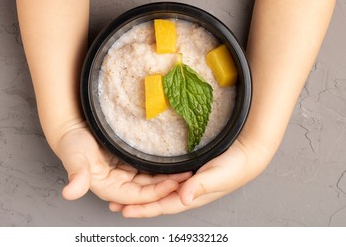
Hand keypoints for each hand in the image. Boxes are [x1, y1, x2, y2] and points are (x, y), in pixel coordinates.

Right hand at [55, 121, 192, 203]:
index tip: (174, 183)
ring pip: (151, 179)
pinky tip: (174, 161)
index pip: (138, 196)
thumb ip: (77, 174)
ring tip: (187, 169)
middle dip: (169, 185)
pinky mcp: (129, 161)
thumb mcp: (75, 157)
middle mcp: (120, 183)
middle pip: (149, 189)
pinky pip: (149, 168)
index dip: (156, 192)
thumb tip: (70, 192)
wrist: (73, 127)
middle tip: (189, 175)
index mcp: (110, 188)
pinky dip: (161, 166)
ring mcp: (125, 172)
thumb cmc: (72, 143)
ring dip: (168, 177)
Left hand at [109, 137, 269, 216]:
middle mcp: (186, 190)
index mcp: (192, 196)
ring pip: (159, 190)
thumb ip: (202, 186)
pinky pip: (165, 178)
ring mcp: (186, 181)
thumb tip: (184, 198)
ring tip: (122, 192)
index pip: (163, 205)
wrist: (247, 152)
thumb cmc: (236, 167)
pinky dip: (152, 180)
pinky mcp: (187, 170)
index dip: (144, 209)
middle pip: (157, 200)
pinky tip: (143, 177)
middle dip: (136, 204)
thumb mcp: (219, 175)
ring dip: (141, 192)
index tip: (124, 210)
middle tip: (114, 203)